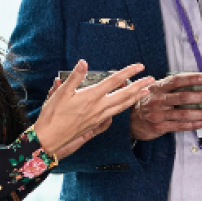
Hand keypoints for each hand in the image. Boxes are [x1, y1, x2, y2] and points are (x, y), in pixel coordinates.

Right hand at [38, 61, 154, 155]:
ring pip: (122, 106)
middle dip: (139, 86)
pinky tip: (125, 106)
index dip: (128, 72)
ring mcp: (99, 117)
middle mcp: (98, 107)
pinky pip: (115, 114)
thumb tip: (84, 62)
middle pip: (124, 95)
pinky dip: (123, 108)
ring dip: (135, 97)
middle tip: (151, 79)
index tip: (139, 66)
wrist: (50, 138)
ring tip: (145, 92)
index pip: (114, 81)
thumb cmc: (53, 115)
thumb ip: (75, 77)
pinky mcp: (96, 124)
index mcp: (91, 96)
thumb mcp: (61, 93)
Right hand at [128, 72, 201, 140]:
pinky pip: (180, 126)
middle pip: (182, 97)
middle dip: (200, 96)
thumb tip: (196, 80)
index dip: (190, 79)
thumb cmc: (149, 102)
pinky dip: (194, 124)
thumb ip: (171, 86)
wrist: (132, 120)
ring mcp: (158, 114)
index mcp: (158, 88)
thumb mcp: (155, 90)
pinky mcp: (160, 126)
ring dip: (201, 113)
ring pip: (183, 114)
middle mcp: (158, 100)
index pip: (175, 81)